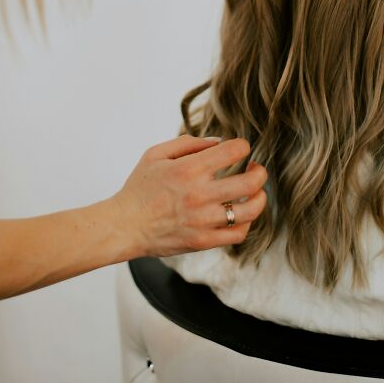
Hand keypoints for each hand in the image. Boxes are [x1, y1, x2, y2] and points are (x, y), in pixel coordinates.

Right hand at [112, 135, 267, 256]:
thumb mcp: (156, 154)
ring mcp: (203, 220)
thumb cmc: (139, 188)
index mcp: (189, 169)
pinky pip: (237, 234)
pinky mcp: (203, 241)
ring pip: (250, 210)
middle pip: (250, 182)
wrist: (124, 226)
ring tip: (256, 193)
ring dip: (260, 198)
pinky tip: (241, 214)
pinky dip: (246, 223)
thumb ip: (188, 143)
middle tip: (256, 169)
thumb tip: (218, 142)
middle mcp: (200, 194)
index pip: (233, 151)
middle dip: (259, 172)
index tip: (241, 149)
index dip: (243, 146)